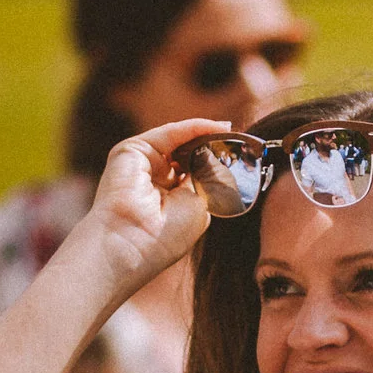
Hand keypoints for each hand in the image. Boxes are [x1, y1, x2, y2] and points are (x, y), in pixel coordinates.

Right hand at [71, 118, 231, 290]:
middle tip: (241, 141)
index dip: (218, 163)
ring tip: (231, 133)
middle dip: (214, 146)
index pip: (195, 172)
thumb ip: (208, 178)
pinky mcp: (132, 150)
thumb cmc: (164, 237)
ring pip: (180, 141)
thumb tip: (220, 153)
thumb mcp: (198, 206)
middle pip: (188, 153)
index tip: (243, 155)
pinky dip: (194, 127)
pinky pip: (170, 133)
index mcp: (168, 199)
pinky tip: (217, 127)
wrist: (130, 244)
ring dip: (208, 135)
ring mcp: (141, 164)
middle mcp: (153, 180)